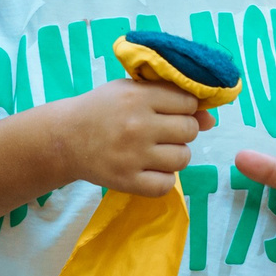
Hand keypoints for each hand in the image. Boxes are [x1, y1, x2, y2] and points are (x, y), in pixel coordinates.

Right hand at [64, 78, 201, 196]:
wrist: (64, 138)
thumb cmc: (103, 109)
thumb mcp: (132, 91)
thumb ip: (170, 97)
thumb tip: (211, 119)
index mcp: (139, 97)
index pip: (188, 102)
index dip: (185, 107)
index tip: (171, 111)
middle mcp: (138, 125)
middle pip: (189, 130)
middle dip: (182, 130)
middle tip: (163, 132)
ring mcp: (133, 156)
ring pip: (183, 158)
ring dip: (175, 154)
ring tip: (157, 150)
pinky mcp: (127, 181)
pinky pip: (166, 184)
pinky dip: (163, 179)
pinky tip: (151, 169)